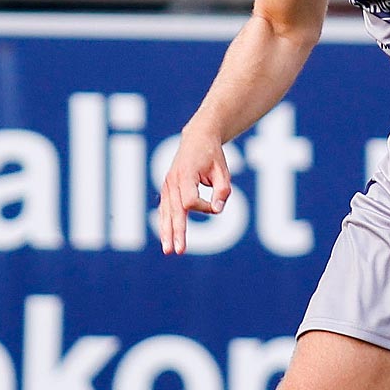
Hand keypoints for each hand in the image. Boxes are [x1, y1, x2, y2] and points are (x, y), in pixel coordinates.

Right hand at [157, 129, 229, 254]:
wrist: (197, 139)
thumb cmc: (212, 155)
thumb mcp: (223, 170)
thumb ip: (223, 191)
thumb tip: (217, 210)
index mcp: (186, 174)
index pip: (191, 200)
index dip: (205, 206)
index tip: (216, 202)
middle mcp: (173, 181)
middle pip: (175, 211)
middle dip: (176, 232)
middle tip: (177, 250)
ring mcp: (167, 186)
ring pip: (166, 213)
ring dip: (167, 232)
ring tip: (168, 250)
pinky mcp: (167, 190)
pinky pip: (165, 210)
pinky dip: (165, 224)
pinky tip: (166, 239)